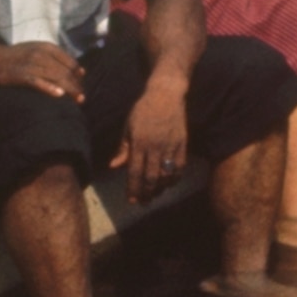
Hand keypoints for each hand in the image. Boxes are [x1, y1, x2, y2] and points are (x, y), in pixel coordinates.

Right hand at [0, 42, 86, 99]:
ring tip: (77, 100)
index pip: (69, 62)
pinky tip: (59, 94)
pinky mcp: (20, 75)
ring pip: (56, 77)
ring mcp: (31, 64)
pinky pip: (38, 82)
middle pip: (65, 71)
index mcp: (47, 48)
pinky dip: (49, 88)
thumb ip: (56, 58)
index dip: (77, 74)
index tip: (82, 84)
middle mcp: (41, 54)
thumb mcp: (37, 50)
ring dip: (69, 89)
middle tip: (82, 98)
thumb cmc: (18, 57)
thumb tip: (79, 71)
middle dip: (76, 85)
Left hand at [118, 81, 189, 202]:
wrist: (167, 94)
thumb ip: (123, 148)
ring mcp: (171, 145)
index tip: (132, 200)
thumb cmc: (143, 110)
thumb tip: (113, 167)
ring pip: (167, 174)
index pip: (135, 171)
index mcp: (139, 142)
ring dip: (161, 188)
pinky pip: (180, 165)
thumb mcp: (128, 127)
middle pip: (151, 177)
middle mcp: (156, 146)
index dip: (133, 188)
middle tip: (143, 202)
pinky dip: (176, 177)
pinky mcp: (183, 143)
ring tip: (155, 195)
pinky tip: (170, 183)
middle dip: (147, 192)